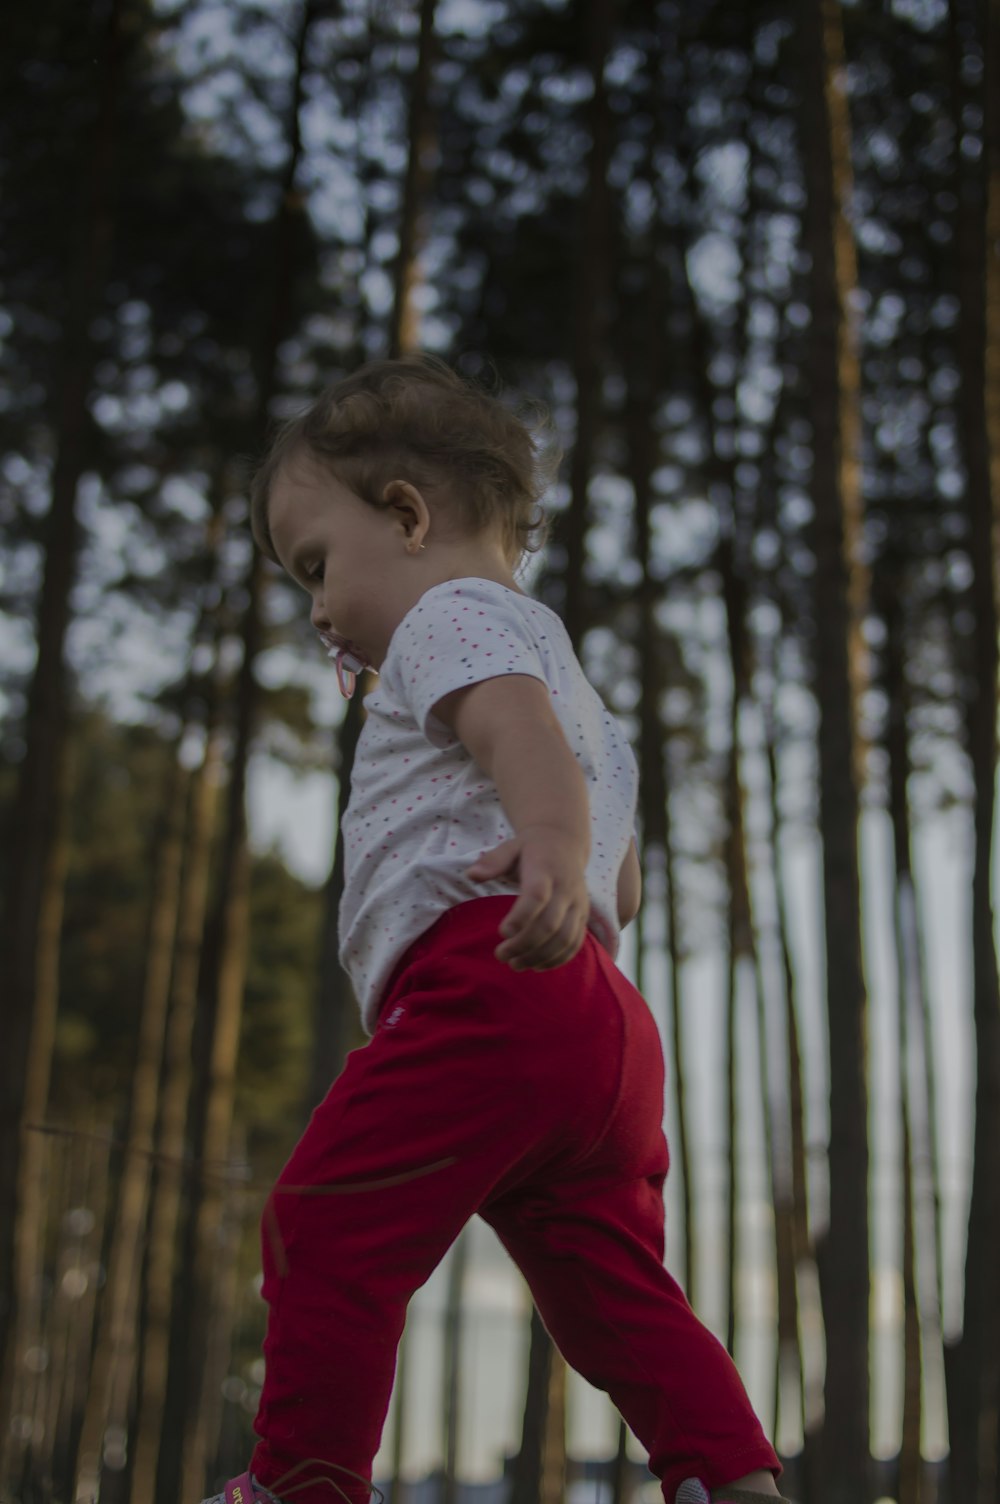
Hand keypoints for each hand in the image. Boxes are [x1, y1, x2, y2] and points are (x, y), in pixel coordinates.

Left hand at [465, 825, 589, 970]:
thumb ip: (492, 861)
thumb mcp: (511, 847)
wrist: (565, 843)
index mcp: (546, 869)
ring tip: (515, 964)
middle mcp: (566, 888)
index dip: (521, 917)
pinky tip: (536, 966)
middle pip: (550, 924)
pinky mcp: (584, 916)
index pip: (537, 896)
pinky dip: (558, 959)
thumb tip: (471, 875)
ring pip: (564, 938)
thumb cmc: (531, 849)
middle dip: (525, 944)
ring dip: (540, 956)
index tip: (502, 932)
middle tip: (501, 955)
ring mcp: (578, 903)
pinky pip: (575, 943)